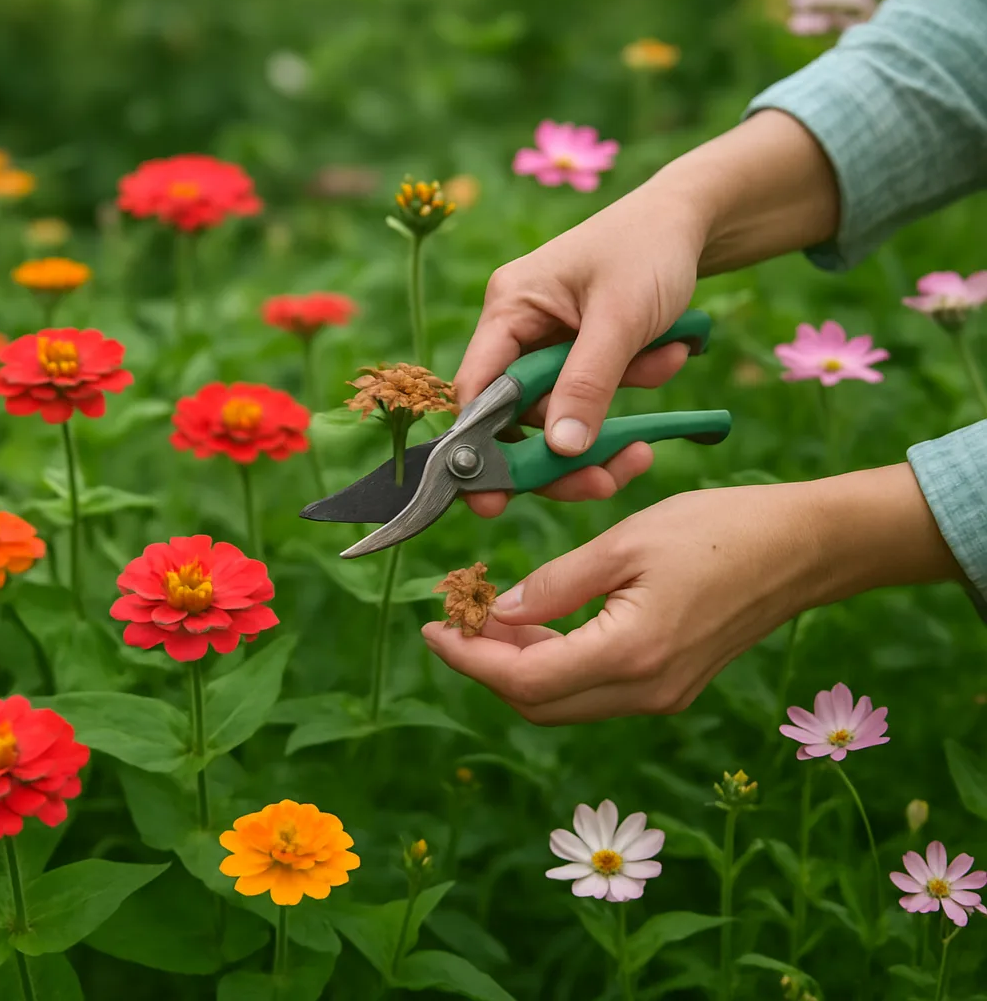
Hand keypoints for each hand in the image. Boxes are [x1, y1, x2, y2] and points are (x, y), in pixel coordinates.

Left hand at [423, 465, 959, 723]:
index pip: (523, 680)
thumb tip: (500, 611)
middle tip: (459, 616)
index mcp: (630, 655)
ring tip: (493, 616)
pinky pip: (594, 690)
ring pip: (564, 701)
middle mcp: (644, 692)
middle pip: (538, 703)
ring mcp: (661, 696)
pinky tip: (541, 624)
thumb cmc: (719, 530)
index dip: (467, 657)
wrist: (803, 549)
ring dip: (520, 666)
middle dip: (487, 665)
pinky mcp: (672, 686)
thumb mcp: (625, 542)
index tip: (432, 625)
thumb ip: (556, 583)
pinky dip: (556, 664)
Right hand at [455, 185, 702, 517]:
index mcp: (509, 307)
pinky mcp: (574, 359)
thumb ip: (587, 385)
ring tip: (659, 384)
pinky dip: (623, 400)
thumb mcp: (621, 318)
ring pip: (556, 419)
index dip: (477, 447)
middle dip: (560, 454)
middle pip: (516, 419)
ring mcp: (545, 347)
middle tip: (603, 482)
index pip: (475, 389)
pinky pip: (587, 402)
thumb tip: (558, 452)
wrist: (689, 222)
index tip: (491, 498)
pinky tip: (665, 360)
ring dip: (606, 423)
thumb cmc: (649, 250)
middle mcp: (517, 330)